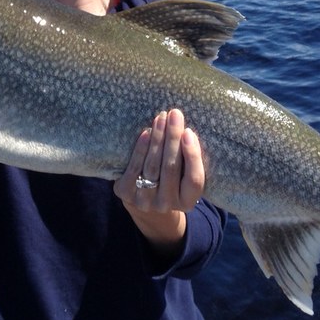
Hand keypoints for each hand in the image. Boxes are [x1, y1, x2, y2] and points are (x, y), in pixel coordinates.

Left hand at [114, 109, 204, 256]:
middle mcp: (167, 204)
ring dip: (157, 139)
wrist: (144, 199)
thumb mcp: (184, 175)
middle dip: (173, 138)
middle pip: (171, 169)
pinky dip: (141, 148)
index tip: (189, 132)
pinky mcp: (125, 193)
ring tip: (161, 118)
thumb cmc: (171, 179)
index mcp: (187, 202)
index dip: (192, 156)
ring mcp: (145, 201)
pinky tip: (146, 132)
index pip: (194, 180)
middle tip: (175, 114)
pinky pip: (134, 168)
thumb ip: (188, 159)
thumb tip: (186, 128)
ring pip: (152, 167)